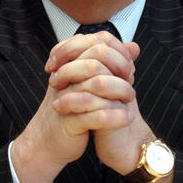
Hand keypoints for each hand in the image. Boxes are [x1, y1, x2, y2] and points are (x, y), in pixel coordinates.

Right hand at [11, 31, 137, 182]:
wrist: (48, 139)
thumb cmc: (72, 107)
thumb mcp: (91, 80)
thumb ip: (112, 62)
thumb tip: (134, 46)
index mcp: (69, 63)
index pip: (94, 43)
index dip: (116, 52)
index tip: (126, 65)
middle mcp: (64, 76)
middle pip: (96, 61)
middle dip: (119, 68)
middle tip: (130, 80)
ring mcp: (65, 97)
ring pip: (98, 84)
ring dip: (121, 90)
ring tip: (130, 98)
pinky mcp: (69, 122)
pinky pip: (95, 115)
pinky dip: (115, 117)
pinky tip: (126, 118)